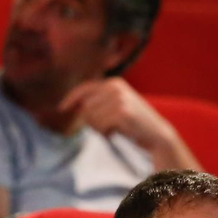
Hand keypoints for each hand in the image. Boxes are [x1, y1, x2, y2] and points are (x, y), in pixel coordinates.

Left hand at [59, 78, 184, 159]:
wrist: (157, 134)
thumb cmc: (134, 124)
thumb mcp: (117, 106)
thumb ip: (100, 102)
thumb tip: (77, 106)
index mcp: (114, 82)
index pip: (85, 88)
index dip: (71, 98)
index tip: (61, 108)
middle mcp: (116, 87)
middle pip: (86, 106)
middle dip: (92, 121)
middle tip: (107, 128)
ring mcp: (119, 99)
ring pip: (91, 117)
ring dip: (99, 128)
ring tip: (114, 129)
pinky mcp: (122, 112)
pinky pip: (100, 125)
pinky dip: (105, 133)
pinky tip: (117, 133)